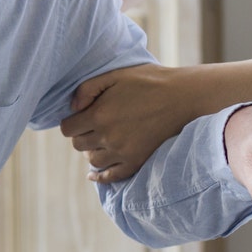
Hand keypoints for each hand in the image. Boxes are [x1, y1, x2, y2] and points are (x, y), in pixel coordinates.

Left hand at [59, 63, 200, 182]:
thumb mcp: (114, 75)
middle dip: (81, 136)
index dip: (71, 123)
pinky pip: (112, 176)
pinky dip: (100, 177)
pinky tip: (94, 174)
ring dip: (92, 152)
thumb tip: (72, 108)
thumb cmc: (148, 82)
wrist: (182, 97)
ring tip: (99, 142)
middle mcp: (108, 137)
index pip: (68, 129)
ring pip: (93, 161)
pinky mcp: (137, 161)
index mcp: (99, 115)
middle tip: (91, 128)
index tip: (79, 118)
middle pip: (79, 146)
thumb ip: (87, 89)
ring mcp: (123, 152)